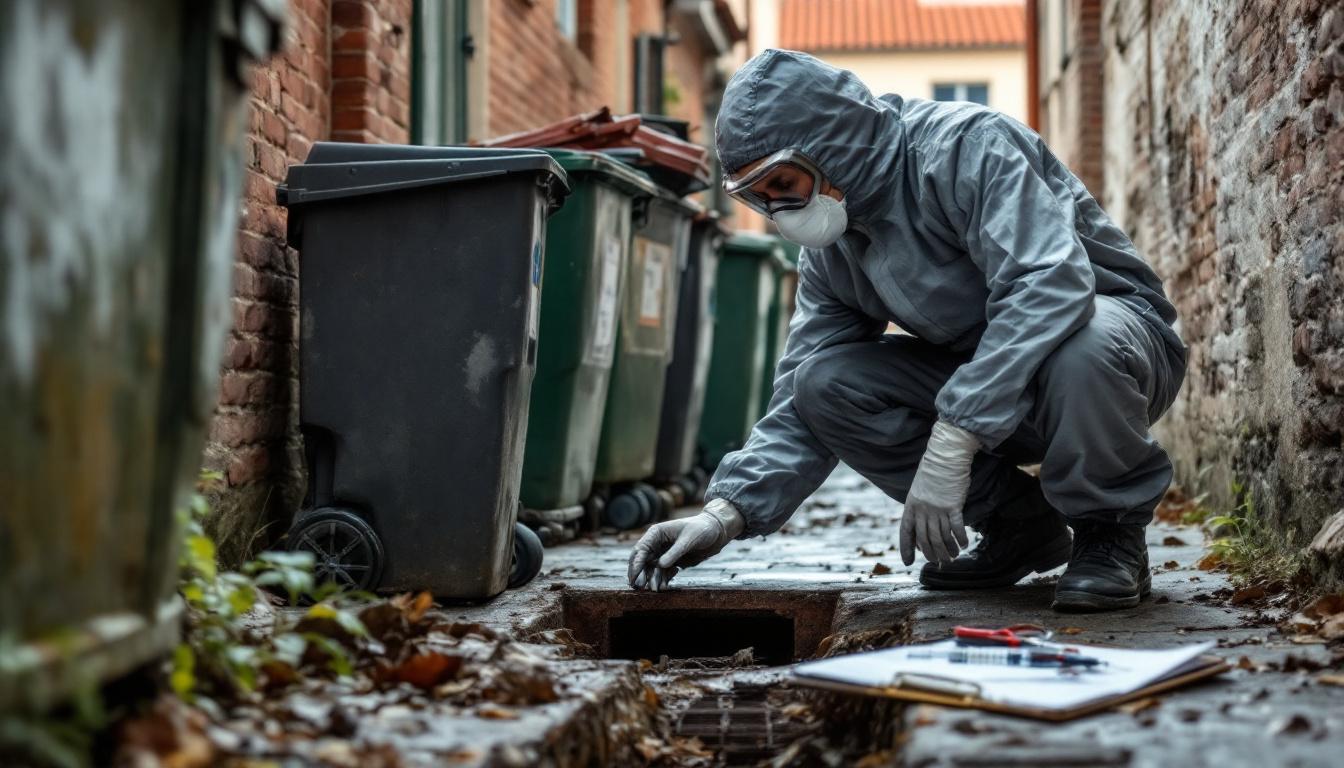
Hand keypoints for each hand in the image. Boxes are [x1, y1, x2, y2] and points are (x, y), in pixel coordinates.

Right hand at [627, 499, 744, 590]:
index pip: (641, 549)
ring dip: (652, 579)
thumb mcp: (688, 540)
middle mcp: (657, 543)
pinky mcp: (671, 561)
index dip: (636, 564)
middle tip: (639, 587)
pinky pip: (662, 573)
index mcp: (657, 533)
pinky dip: (662, 580)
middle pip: (643, 561)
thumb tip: (660, 565)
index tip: (634, 577)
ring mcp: (663, 553)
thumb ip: (674, 553)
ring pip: (652, 569)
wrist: (715, 533)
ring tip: (655, 589)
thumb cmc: (701, 530)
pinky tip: (665, 586)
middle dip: (640, 574)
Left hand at [900, 421, 979, 565]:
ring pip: (941, 537)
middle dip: (932, 553)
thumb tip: (922, 527)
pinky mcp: (953, 505)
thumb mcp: (919, 490)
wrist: (945, 456)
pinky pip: (956, 528)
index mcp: (911, 505)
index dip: (906, 548)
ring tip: (952, 557)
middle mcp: (922, 509)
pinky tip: (963, 545)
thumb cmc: (933, 472)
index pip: (906, 532)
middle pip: (925, 539)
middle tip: (938, 562)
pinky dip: (960, 539)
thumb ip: (919, 508)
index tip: (908, 562)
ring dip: (947, 550)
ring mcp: (937, 508)